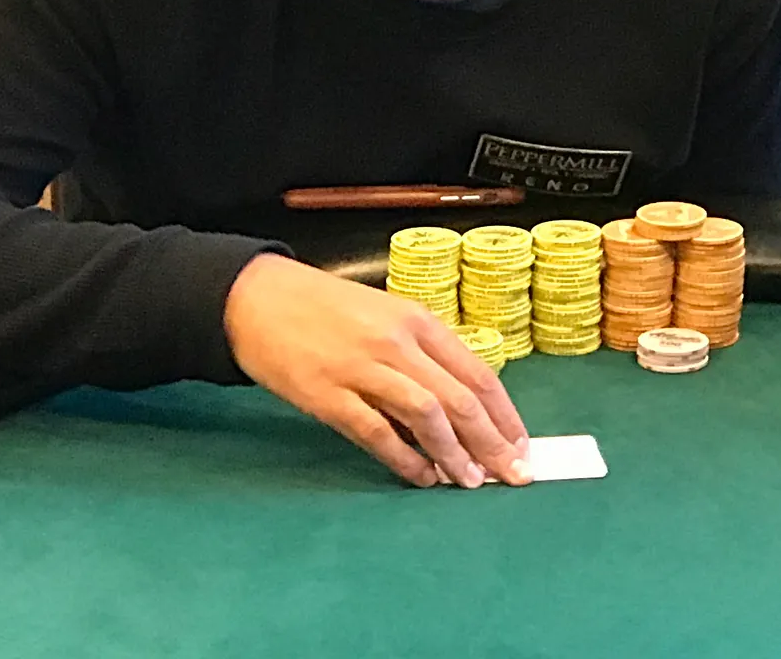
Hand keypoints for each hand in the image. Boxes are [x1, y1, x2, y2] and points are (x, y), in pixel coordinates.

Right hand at [224, 252, 532, 488]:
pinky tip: (421, 476)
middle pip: (459, 398)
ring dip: (455, 454)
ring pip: (426, 415)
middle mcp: (396, 342)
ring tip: (471, 482)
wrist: (258, 298)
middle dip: (492, 442)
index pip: (477, 372)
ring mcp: (362, 368)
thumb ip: (420, 355)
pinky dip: (405, 459)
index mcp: (416, 320)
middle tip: (512, 474)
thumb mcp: (383, 316)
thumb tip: (460, 410)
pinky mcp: (328, 395)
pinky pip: (377, 433)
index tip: (522, 445)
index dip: (505, 414)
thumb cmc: (324, 309)